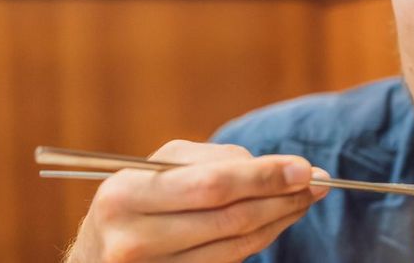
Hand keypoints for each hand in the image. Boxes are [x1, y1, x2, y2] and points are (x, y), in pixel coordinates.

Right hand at [64, 140, 329, 262]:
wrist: (96, 257)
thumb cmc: (136, 200)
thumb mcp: (159, 167)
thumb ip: (211, 160)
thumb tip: (271, 168)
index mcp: (126, 195)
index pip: (213, 185)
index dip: (264, 177)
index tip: (305, 168)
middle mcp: (134, 239)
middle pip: (231, 219)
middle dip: (282, 198)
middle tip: (317, 182)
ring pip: (237, 245)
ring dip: (280, 219)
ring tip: (305, 198)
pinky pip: (231, 262)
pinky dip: (262, 238)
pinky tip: (279, 219)